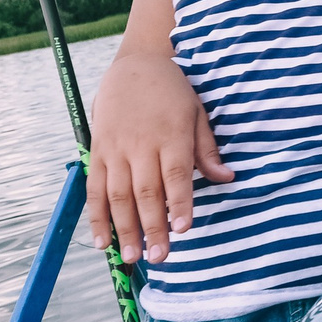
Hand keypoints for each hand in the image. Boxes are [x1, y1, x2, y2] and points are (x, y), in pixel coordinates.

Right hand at [86, 51, 234, 264]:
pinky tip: (102, 240)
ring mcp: (115, 149)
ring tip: (131, 256)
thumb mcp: (197, 113)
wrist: (134, 64)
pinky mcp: (97, 151)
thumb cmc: (172, 92)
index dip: (180, 203)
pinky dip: (96, 216)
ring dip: (124, 228)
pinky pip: (94, 188)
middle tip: (159, 257)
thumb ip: (207, 150)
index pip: (177, 175)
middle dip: (153, 227)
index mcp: (171, 135)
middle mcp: (141, 144)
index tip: (184, 229)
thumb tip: (227, 178)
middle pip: (147, 191)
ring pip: (118, 194)